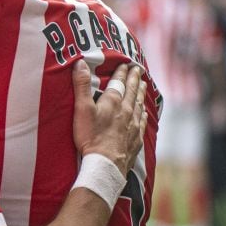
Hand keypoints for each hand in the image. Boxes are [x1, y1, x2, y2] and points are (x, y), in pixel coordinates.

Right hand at [71, 61, 145, 175]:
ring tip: (144, 85)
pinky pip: (143, 121)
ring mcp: (133, 125)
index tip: (125, 63)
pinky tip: (144, 112)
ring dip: (141, 93)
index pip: (119, 82)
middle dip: (135, 79)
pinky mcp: (136, 138)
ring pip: (140, 104)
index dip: (121, 71)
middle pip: (132, 91)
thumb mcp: (82, 108)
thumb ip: (82, 85)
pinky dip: (144, 113)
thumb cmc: (91, 136)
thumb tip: (81, 62)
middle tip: (138, 69)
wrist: (105, 163)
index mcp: (113, 101)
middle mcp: (127, 110)